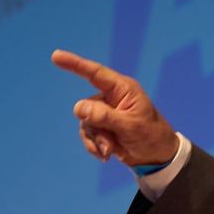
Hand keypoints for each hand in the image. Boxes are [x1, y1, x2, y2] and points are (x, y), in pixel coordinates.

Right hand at [51, 49, 177, 165]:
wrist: (157, 156)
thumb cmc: (151, 135)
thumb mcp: (130, 126)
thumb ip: (104, 116)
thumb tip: (77, 107)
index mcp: (123, 89)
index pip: (95, 73)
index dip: (74, 64)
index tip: (56, 56)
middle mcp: (111, 97)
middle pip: (86, 107)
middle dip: (96, 128)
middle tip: (110, 144)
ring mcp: (105, 112)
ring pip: (85, 123)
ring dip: (96, 140)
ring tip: (110, 151)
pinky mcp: (102, 127)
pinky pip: (88, 134)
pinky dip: (94, 146)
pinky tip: (106, 155)